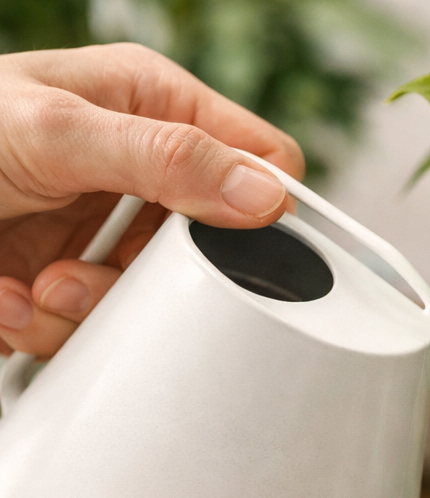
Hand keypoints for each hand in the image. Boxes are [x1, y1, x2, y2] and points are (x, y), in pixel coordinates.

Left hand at [0, 43, 303, 357]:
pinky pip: (95, 324)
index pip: (261, 161)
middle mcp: (134, 165)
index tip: (237, 255)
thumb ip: (166, 159)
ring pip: (155, 299)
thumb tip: (267, 195)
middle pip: (209, 247)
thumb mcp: (55, 133)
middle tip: (92, 278)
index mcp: (152, 104)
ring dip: (88, 309)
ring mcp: (97, 224)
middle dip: (151, 279)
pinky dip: (42, 324)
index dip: (263, 211)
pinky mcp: (63, 274)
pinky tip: (4, 299)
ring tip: (31, 291)